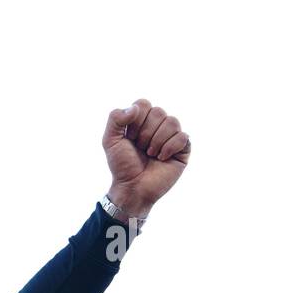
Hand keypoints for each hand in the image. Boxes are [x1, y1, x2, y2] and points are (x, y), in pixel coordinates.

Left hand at [101, 99, 190, 218]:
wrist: (132, 188)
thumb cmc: (122, 166)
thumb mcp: (110, 141)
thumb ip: (115, 119)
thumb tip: (135, 108)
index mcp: (141, 121)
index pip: (144, 104)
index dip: (136, 120)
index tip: (129, 137)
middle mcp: (157, 126)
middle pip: (158, 112)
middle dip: (145, 133)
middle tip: (140, 148)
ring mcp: (171, 136)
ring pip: (172, 121)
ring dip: (157, 141)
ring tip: (150, 154)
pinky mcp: (183, 149)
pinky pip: (183, 136)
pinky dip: (169, 148)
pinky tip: (162, 158)